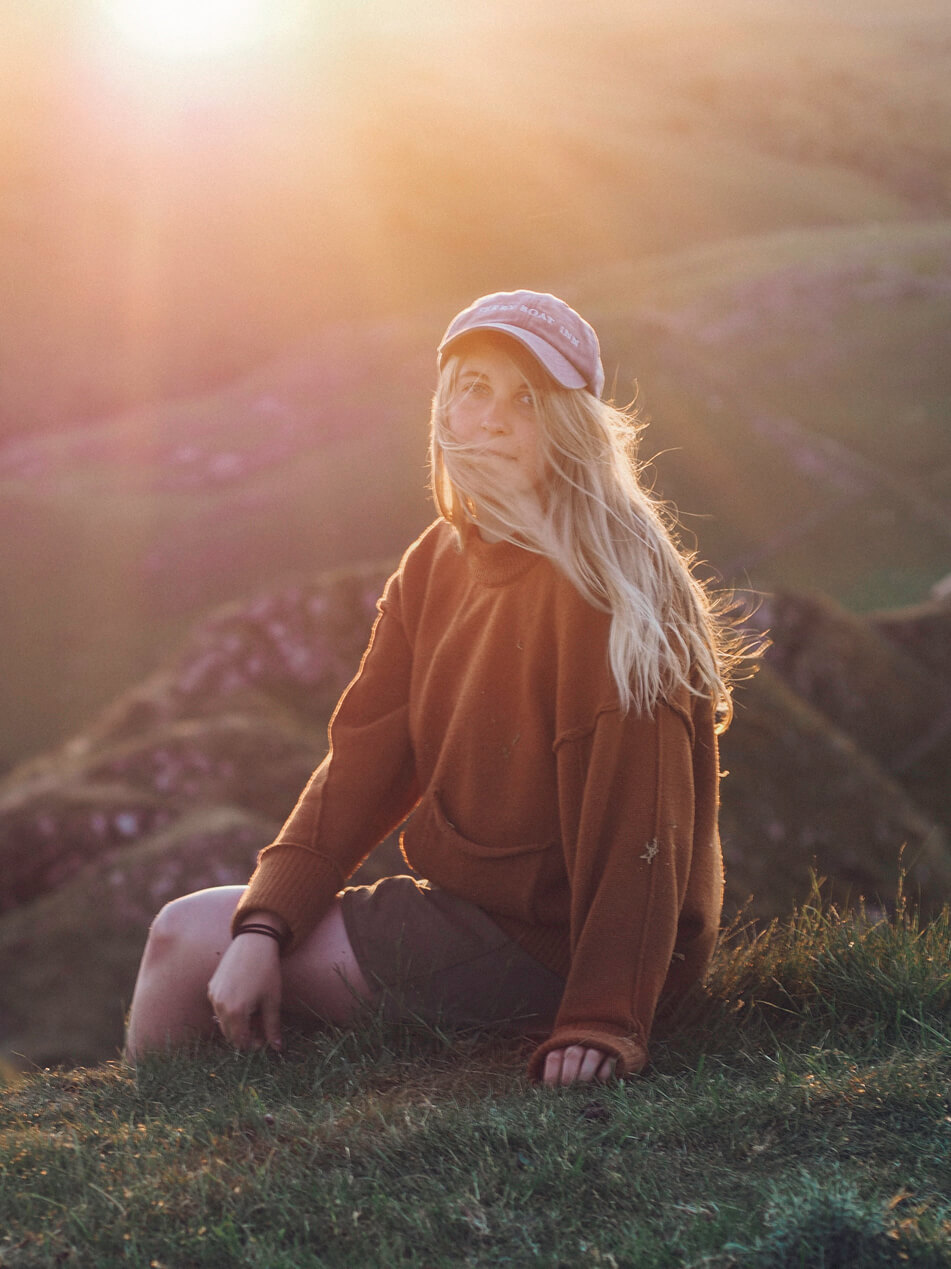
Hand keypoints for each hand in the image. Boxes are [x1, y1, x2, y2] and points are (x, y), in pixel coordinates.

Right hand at [207, 933, 283, 1051]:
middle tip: (261, 1027)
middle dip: (245, 1035)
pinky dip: (229, 1010)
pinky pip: (218, 1007)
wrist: (254, 942)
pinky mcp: (212, 986)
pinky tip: (245, 1000)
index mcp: (235, 1012)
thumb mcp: (272, 1001)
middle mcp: (219, 1006)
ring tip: (255, 1012)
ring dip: (237, 1023)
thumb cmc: (266, 971)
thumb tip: (278, 1049)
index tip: (265, 1038)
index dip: (253, 1044)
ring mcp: (213, 995)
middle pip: (229, 1034)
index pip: (240, 1041)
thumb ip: (272, 1027)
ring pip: (223, 1021)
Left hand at [542, 1045, 616, 1086]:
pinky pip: (609, 1061)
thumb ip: (552, 1074)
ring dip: (586, 1073)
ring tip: (584, 1087)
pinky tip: (600, 1082)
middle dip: (569, 1075)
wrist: (598, 1040)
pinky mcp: (613, 1051)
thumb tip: (540, 1093)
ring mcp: (597, 1045)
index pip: (554, 1057)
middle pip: (572, 1055)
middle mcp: (579, 1043)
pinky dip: (604, 1072)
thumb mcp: (560, 1062)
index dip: (551, 1075)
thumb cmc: (573, 1061)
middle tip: (568, 1089)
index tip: (551, 1091)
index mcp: (562, 1045)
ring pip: (592, 1056)